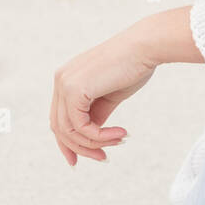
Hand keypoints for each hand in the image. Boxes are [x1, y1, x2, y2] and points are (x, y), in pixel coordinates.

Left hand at [50, 28, 155, 165]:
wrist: (145, 47)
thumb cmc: (133, 66)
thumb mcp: (109, 96)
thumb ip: (96, 114)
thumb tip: (91, 136)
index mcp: (68, 78)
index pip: (60, 118)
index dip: (69, 143)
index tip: (84, 158)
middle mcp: (61, 79)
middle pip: (60, 127)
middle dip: (82, 147)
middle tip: (104, 157)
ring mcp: (64, 83)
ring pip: (68, 130)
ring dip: (94, 143)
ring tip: (118, 141)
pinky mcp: (73, 88)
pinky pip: (79, 126)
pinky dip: (98, 136)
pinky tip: (118, 134)